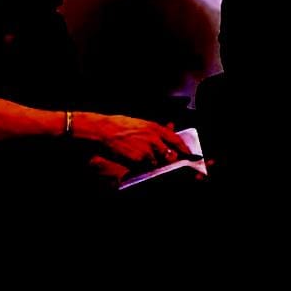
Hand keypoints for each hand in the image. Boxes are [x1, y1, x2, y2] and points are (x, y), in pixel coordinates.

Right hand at [75, 112, 190, 169]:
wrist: (103, 131)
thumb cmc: (119, 126)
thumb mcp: (140, 123)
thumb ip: (155, 130)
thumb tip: (169, 129)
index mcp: (155, 128)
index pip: (175, 140)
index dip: (183, 148)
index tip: (187, 153)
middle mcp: (153, 139)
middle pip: (169, 154)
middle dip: (167, 158)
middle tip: (163, 159)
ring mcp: (146, 150)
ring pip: (156, 162)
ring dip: (151, 162)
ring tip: (138, 155)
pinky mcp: (138, 160)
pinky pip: (144, 167)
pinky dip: (140, 166)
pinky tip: (132, 159)